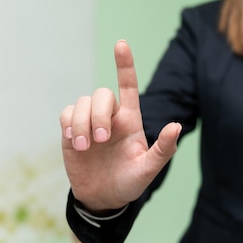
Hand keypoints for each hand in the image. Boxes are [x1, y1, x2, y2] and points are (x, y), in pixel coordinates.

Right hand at [60, 40, 180, 210]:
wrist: (103, 198)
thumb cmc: (130, 182)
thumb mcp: (149, 168)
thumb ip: (163, 149)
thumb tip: (176, 126)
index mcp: (131, 120)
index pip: (127, 85)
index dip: (124, 65)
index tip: (121, 44)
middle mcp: (110, 117)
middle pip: (101, 94)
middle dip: (98, 114)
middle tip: (101, 140)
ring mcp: (90, 123)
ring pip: (81, 103)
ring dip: (82, 123)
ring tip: (86, 147)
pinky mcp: (71, 131)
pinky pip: (66, 114)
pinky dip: (69, 125)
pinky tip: (76, 143)